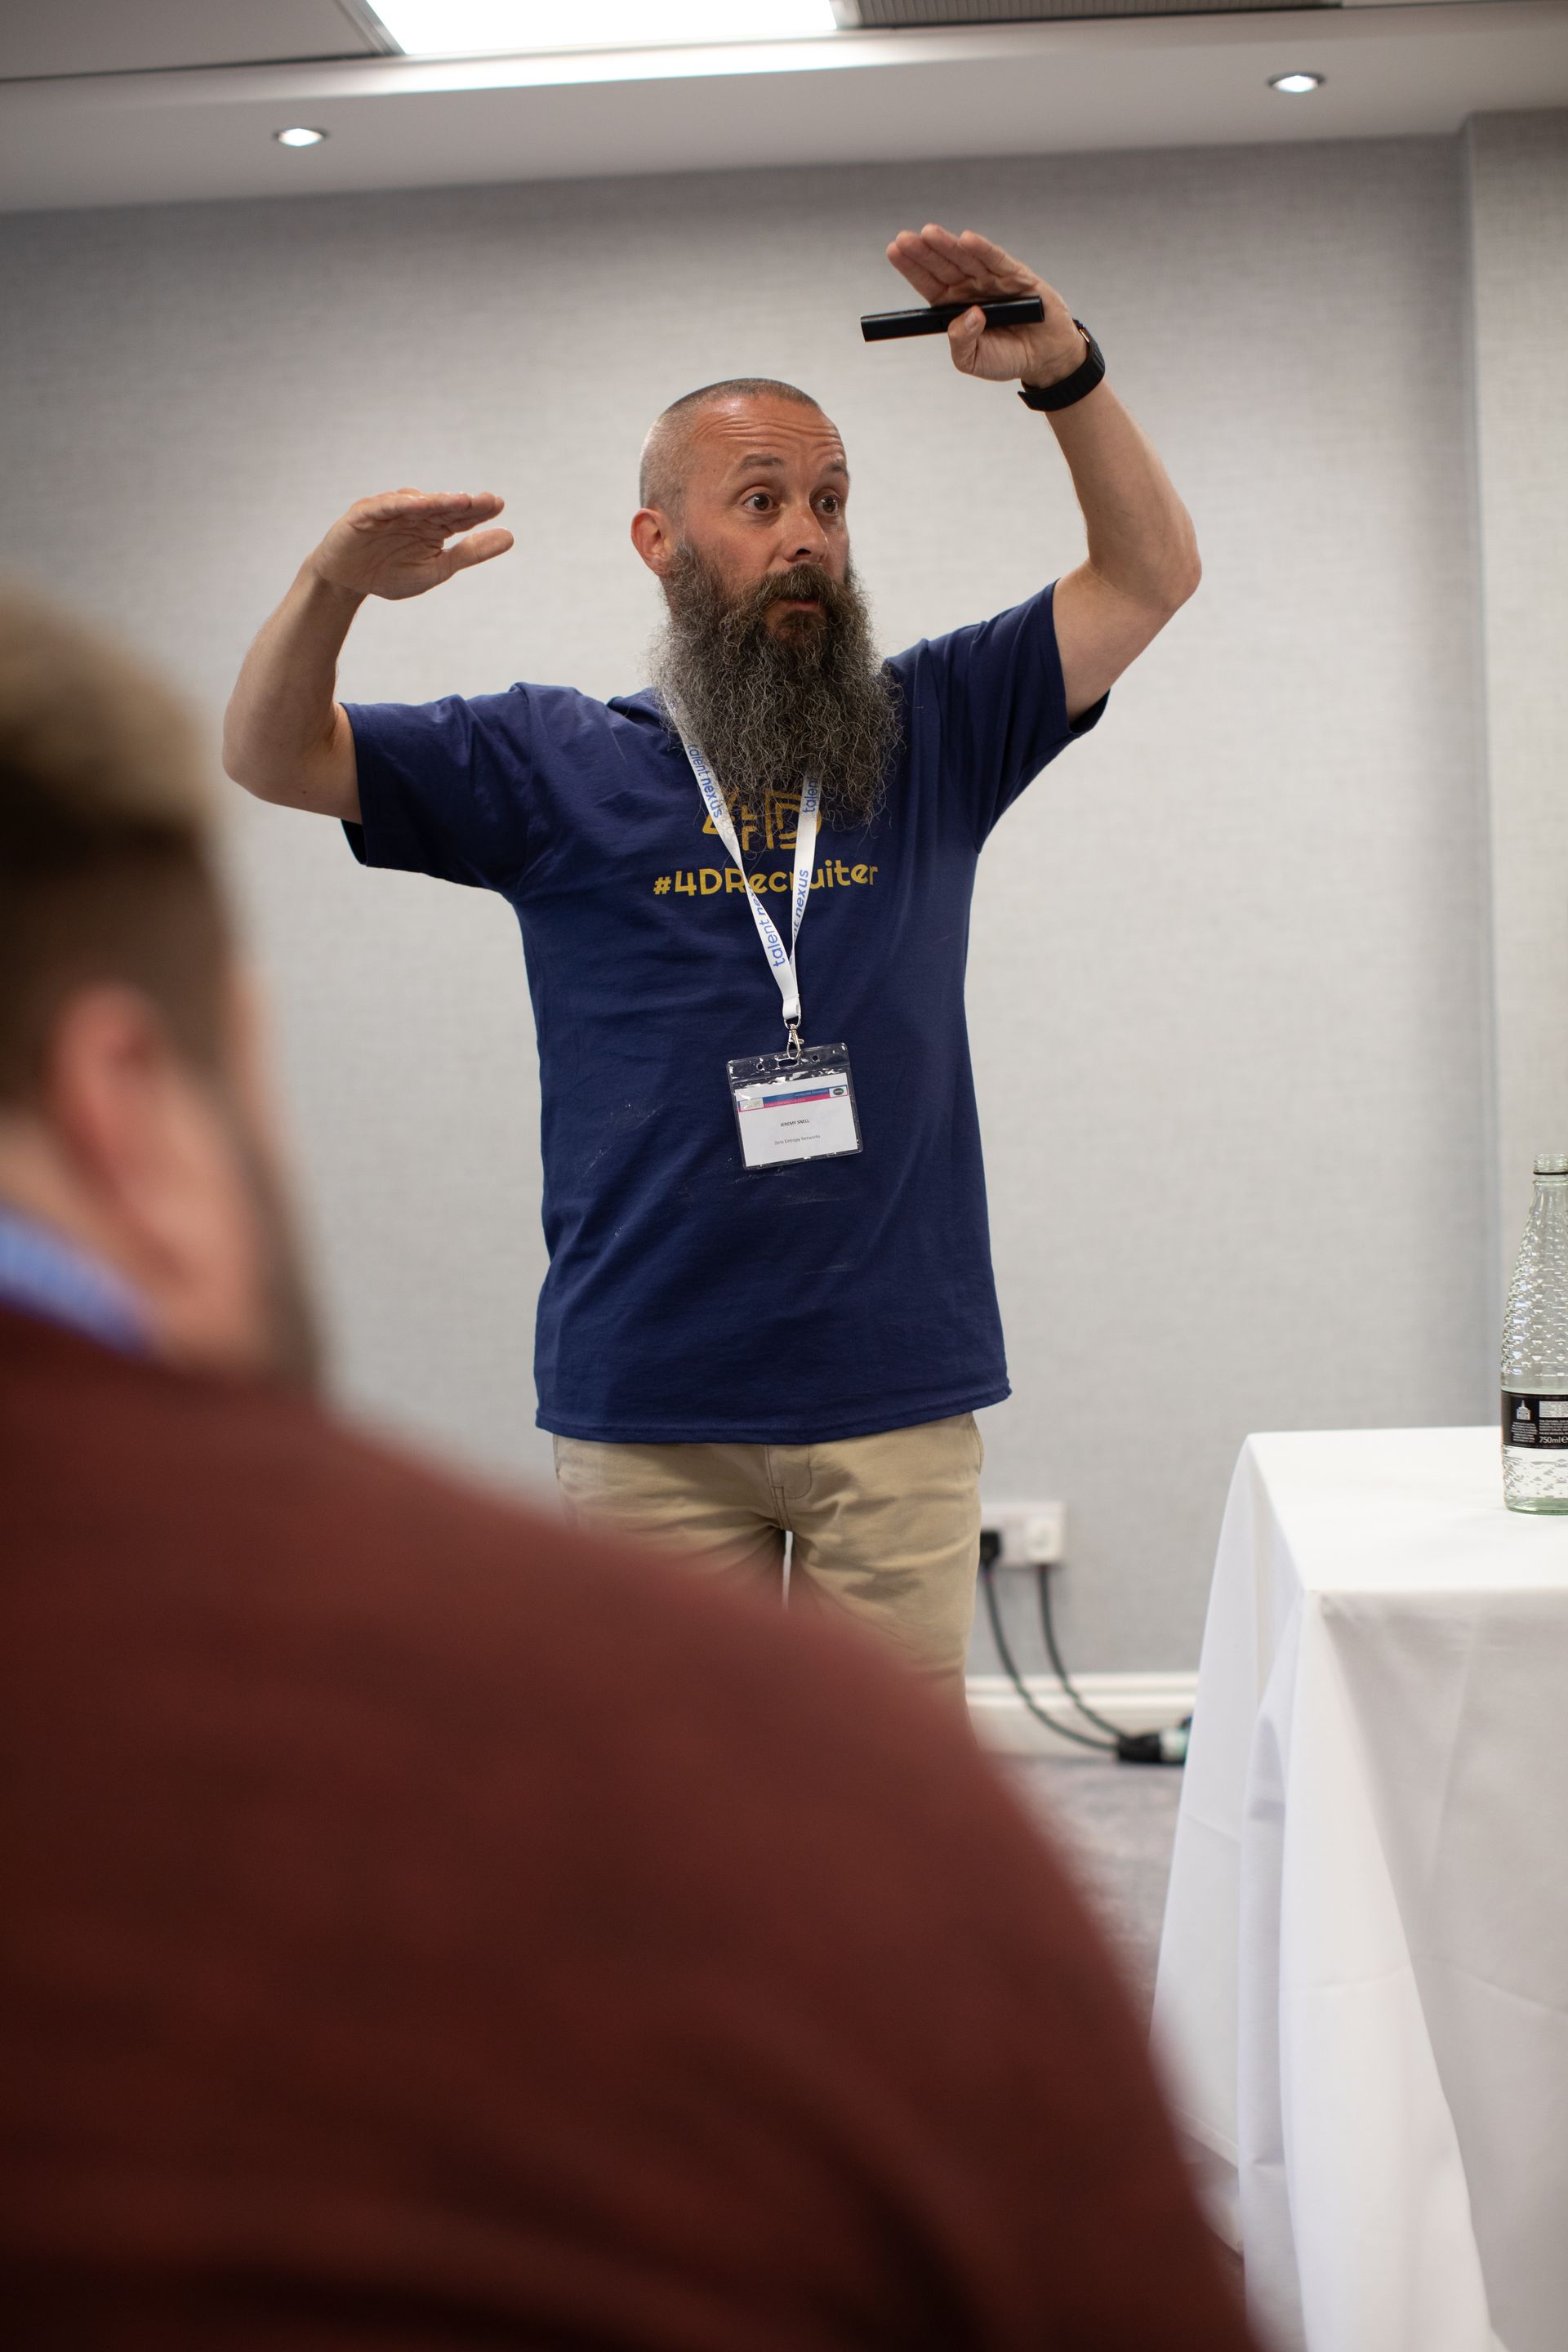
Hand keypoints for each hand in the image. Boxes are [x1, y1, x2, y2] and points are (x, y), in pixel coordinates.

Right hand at [310, 488, 513, 600]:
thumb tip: (510, 537)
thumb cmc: (390, 574)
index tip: (499, 505)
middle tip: (489, 500)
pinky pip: (385, 506)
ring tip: (460, 501)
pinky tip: (419, 504)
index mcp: (434, 527)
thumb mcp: (436, 569)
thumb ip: (469, 553)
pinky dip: (401, 504)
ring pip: (417, 503)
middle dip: (465, 504)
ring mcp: (390, 510)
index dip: (478, 511)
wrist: (347, 583)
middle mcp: (415, 513)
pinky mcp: (366, 513)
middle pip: (443, 506)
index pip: (460, 516)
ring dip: (438, 501)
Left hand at [884, 225, 1085, 388]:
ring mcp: (992, 279)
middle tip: (904, 239)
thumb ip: (961, 343)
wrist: (1044, 358)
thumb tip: (967, 316)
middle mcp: (970, 287)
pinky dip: (983, 250)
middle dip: (923, 251)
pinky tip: (967, 240)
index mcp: (953, 306)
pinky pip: (997, 260)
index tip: (894, 250)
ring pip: (966, 259)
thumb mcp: (974, 361)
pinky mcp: (1016, 275)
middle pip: (943, 266)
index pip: (928, 283)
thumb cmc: (1006, 357)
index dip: (912, 267)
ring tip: (929, 234)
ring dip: (947, 245)